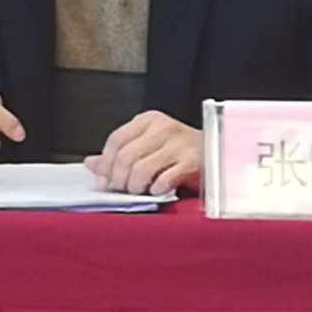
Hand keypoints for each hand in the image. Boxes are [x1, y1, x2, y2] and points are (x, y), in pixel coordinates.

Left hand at [84, 110, 201, 195]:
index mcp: (150, 120)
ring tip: (141, 191)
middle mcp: (164, 128)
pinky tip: (158, 190)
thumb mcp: (148, 145)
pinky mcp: (193, 162)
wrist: (219, 154)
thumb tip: (92, 164)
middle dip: (119, 180)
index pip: (116, 140)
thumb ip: (120, 154)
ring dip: (136, 187)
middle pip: (126, 157)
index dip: (106, 164)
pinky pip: (164, 181)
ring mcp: (179, 144)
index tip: (105, 180)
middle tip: (123, 189)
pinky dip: (156, 190)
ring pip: (141, 170)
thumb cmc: (182, 152)